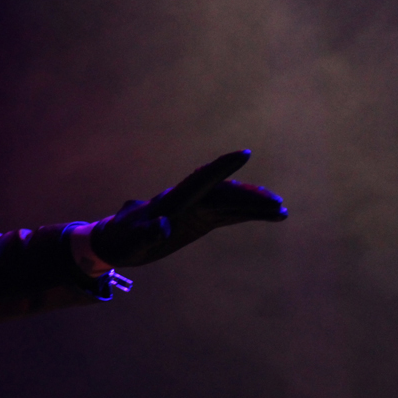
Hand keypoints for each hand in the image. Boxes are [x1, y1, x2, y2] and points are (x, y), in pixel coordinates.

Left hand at [89, 150, 287, 268]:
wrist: (116, 240)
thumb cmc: (121, 241)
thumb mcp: (129, 243)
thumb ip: (145, 235)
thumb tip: (161, 226)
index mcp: (169, 202)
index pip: (199, 181)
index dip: (220, 168)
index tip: (244, 154)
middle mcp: (185, 200)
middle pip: (222, 193)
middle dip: (249, 196)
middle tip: (277, 205)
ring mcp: (194, 208)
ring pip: (229, 201)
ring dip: (254, 204)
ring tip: (282, 211)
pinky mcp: (200, 218)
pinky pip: (228, 213)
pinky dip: (249, 214)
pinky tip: (271, 216)